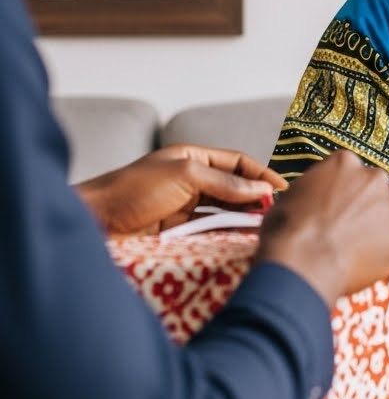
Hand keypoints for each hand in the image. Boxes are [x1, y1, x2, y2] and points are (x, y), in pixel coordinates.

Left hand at [76, 144, 285, 234]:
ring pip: (224, 211)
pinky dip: (226, 234)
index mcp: (192, 158)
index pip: (237, 163)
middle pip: (234, 188)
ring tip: (263, 229)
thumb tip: (262, 190)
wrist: (94, 222)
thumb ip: (225, 183)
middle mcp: (191, 180)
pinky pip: (210, 230)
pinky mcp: (178, 232)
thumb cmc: (132, 190)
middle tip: (277, 214)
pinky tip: (240, 240)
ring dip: (243, 219)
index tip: (283, 190)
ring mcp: (185, 207)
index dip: (262, 174)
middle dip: (256, 199)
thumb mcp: (185, 176)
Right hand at [256, 150, 388, 303]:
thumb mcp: (289, 198)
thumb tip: (309, 203)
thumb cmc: (284, 232)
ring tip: (374, 255)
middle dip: (373, 213)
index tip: (339, 215)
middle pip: (382, 195)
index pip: (355, 175)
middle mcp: (373, 179)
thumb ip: (310, 194)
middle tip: (354, 237)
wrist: (300, 260)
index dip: (348, 197)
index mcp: (344, 164)